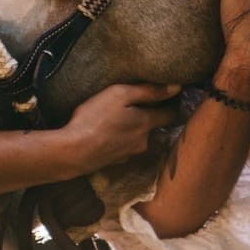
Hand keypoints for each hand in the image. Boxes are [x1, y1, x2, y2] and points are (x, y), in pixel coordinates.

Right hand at [60, 81, 183, 176]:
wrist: (72, 152)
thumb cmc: (95, 119)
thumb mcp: (120, 95)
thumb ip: (148, 91)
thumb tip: (177, 87)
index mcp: (146, 123)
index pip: (172, 114)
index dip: (172, 103)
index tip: (171, 95)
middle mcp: (143, 141)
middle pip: (153, 126)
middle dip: (147, 116)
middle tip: (134, 105)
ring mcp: (129, 154)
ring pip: (138, 137)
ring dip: (131, 129)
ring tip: (115, 119)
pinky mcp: (115, 162)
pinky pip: (123, 147)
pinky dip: (118, 139)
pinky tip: (105, 133)